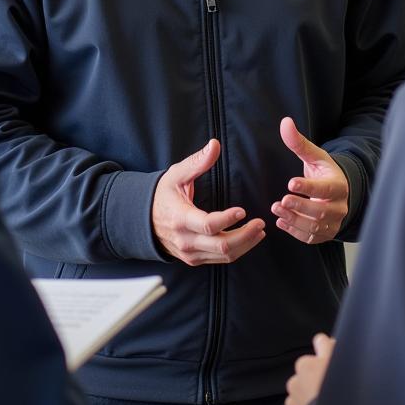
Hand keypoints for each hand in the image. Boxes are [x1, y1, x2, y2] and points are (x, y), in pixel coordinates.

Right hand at [152, 139, 265, 265]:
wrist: (143, 220)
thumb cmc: (162, 195)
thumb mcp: (176, 175)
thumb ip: (197, 162)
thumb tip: (215, 145)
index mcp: (180, 218)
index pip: (208, 225)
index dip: (228, 219)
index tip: (243, 211)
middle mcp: (186, 240)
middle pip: (221, 245)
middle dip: (245, 235)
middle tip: (260, 223)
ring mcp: (190, 253)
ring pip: (224, 255)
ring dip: (246, 244)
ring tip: (259, 231)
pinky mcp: (195, 259)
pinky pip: (220, 259)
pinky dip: (238, 250)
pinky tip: (249, 239)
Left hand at [271, 117, 348, 244]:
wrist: (337, 192)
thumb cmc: (324, 172)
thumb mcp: (314, 156)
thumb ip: (298, 142)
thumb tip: (285, 122)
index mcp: (339, 185)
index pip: (326, 188)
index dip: (309, 187)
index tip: (291, 183)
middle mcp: (339, 206)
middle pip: (321, 211)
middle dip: (300, 207)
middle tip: (280, 201)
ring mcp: (333, 223)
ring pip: (315, 226)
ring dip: (294, 220)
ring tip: (276, 209)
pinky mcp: (325, 234)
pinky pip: (310, 237)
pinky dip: (294, 231)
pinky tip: (281, 222)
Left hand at [285, 333, 334, 404]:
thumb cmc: (338, 392)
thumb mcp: (337, 361)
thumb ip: (328, 347)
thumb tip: (321, 339)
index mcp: (305, 365)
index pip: (314, 358)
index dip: (325, 363)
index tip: (332, 370)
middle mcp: (295, 381)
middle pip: (308, 377)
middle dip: (317, 381)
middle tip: (333, 391)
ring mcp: (293, 402)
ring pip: (303, 395)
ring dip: (311, 399)